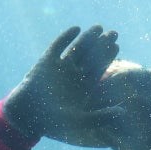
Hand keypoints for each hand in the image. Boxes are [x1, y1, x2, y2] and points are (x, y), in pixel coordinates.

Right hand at [2, 25, 124, 143]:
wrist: (26, 114)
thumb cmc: (53, 122)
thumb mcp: (80, 121)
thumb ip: (102, 117)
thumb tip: (124, 112)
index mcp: (83, 88)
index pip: (99, 68)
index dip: (108, 57)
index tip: (117, 46)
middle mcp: (73, 76)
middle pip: (91, 56)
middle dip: (102, 45)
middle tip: (114, 33)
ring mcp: (60, 68)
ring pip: (77, 49)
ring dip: (88, 38)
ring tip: (99, 27)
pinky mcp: (46, 62)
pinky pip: (58, 46)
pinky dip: (66, 37)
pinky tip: (76, 29)